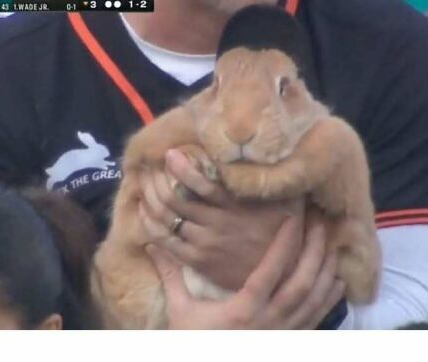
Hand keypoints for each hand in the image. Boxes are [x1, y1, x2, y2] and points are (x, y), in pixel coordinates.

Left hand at [138, 149, 303, 289]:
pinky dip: (150, 225)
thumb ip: (269, 178)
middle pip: (175, 199)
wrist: (280, 275)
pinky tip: (144, 211)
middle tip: (148, 166)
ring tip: (143, 183)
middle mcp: (215, 224)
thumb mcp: (283, 200)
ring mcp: (204, 244)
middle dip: (157, 180)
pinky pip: (166, 242)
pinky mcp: (197, 260)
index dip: (182, 168)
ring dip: (151, 198)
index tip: (169, 154)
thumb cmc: (281, 231)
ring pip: (167, 219)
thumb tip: (266, 151)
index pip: (201, 183)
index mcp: (234, 206)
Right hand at [147, 216, 344, 328]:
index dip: (285, 242)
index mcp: (243, 310)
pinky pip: (315, 321)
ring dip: (326, 273)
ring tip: (333, 247)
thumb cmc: (192, 346)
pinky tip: (335, 284)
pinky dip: (328, 300)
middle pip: (301, 284)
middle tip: (320, 225)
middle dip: (314, 252)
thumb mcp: (180, 312)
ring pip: (314, 302)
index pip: (270, 270)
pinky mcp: (287, 344)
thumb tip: (151, 243)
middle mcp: (268, 324)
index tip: (294, 217)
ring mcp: (281, 337)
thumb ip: (171, 276)